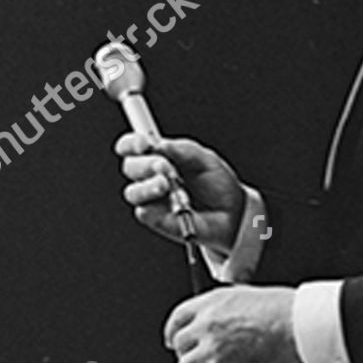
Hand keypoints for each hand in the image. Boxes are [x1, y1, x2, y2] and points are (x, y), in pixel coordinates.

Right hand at [116, 133, 246, 253]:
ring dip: (148, 186)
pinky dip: (159, 207)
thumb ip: (183, 150)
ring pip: (132, 192)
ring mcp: (151, 199)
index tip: (143, 143)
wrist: (232, 212)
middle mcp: (150, 176)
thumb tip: (160, 144)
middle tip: (164, 166)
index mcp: (159, 155)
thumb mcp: (205, 159)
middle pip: (130, 167)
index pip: (131, 147)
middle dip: (145, 164)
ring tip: (167, 184)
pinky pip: (145, 212)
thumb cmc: (216, 182)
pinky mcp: (156, 220)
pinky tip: (177, 204)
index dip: (131, 143)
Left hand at [163, 285, 298, 362]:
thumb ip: (227, 308)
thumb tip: (225, 319)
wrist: (295, 323)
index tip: (171, 338)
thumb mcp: (245, 295)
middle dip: (182, 354)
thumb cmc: (281, 308)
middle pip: (180, 343)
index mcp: (212, 302)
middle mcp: (206, 323)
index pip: (179, 316)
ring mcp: (211, 348)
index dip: (172, 330)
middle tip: (186, 361)